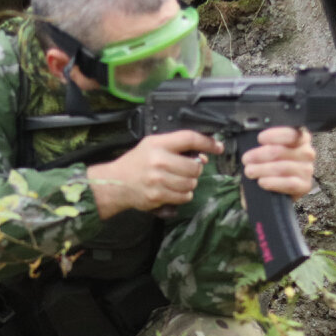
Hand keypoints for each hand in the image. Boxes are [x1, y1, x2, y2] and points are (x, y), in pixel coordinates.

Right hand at [87, 130, 222, 218]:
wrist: (116, 182)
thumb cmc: (137, 163)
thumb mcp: (153, 146)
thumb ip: (177, 148)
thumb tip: (203, 157)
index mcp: (158, 143)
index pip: (189, 139)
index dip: (208, 143)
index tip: (218, 147)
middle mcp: (158, 160)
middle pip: (194, 166)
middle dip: (195, 170)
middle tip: (186, 170)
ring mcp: (157, 180)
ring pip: (191, 183)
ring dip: (189, 184)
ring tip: (178, 181)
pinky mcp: (157, 196)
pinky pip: (183, 197)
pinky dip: (183, 195)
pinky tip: (173, 190)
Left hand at [241, 126, 316, 197]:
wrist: (276, 188)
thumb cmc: (272, 164)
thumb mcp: (270, 149)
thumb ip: (267, 143)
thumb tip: (253, 140)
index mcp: (300, 139)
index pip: (291, 133)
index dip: (274, 135)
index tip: (260, 139)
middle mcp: (306, 153)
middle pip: (281, 151)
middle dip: (259, 155)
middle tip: (247, 159)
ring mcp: (307, 170)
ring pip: (283, 167)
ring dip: (262, 169)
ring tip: (250, 171)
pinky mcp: (305, 185)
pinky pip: (289, 183)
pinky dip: (273, 182)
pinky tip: (262, 182)